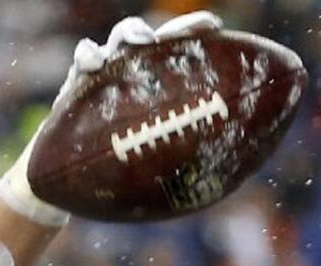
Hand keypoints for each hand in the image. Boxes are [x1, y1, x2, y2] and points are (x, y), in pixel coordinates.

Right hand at [0, 11, 223, 225]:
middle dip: (173, 30)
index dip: (197, 36)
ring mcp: (110, 74)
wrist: (83, 183)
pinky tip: (92, 64)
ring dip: (131, 34)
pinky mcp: (79, 82)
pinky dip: (88, 55)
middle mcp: (139, 74)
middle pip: (160, 42)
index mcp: (164, 88)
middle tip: (190, 32)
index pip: (184, 56)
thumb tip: (241, 158)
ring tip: (141, 41)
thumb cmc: (131, 174)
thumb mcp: (168, 165)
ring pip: (121, 40)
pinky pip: (84, 59)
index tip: (214, 27)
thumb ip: (194, 153)